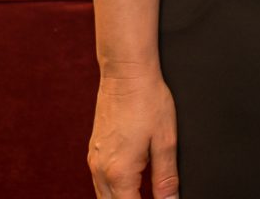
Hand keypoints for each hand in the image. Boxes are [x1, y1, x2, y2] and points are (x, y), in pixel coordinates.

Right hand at [89, 64, 178, 197]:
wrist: (126, 73)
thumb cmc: (148, 100)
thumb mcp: (165, 141)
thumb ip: (166, 177)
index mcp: (119, 172)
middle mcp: (101, 170)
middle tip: (153, 196)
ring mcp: (94, 160)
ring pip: (103, 196)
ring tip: (143, 192)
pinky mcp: (93, 150)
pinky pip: (100, 181)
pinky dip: (114, 189)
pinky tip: (130, 182)